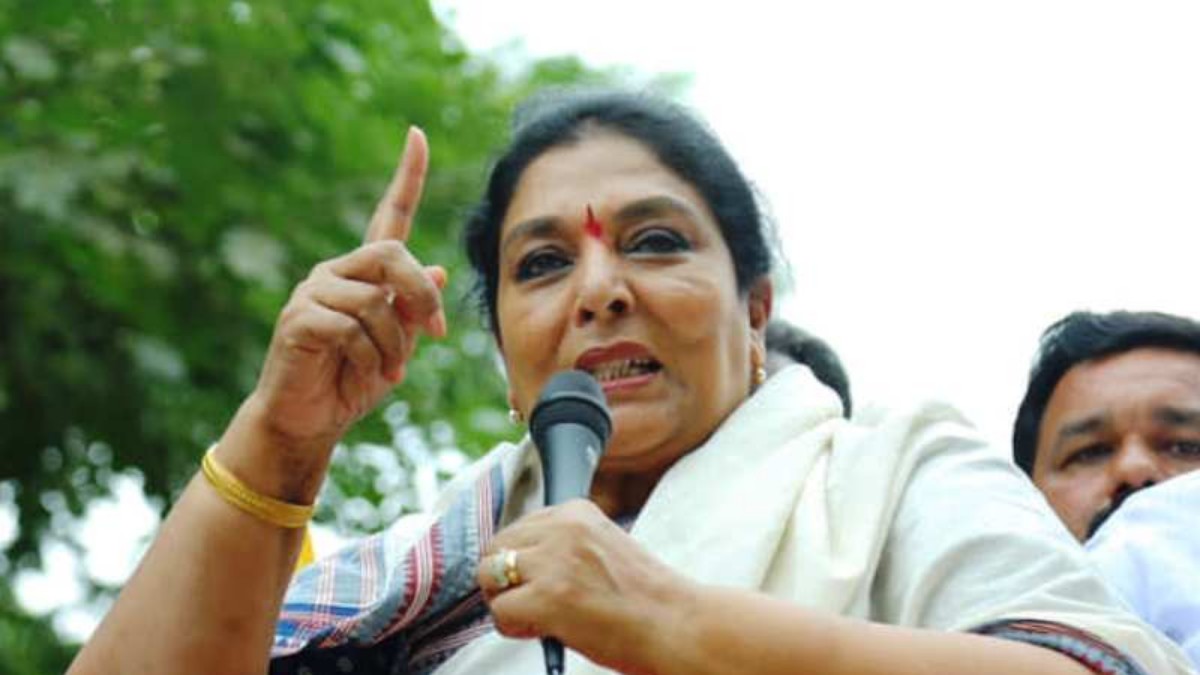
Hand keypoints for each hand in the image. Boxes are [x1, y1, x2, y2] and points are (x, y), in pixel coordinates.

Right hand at [244, 127, 446, 459]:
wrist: (309, 420)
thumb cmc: (353, 381)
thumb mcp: (397, 346)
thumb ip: (412, 311)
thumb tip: (437, 269)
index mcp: (365, 273)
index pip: (389, 214)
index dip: (407, 176)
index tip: (418, 135)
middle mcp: (336, 272)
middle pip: (392, 254)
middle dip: (421, 296)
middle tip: (436, 335)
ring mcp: (314, 293)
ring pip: (376, 301)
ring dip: (394, 344)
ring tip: (389, 371)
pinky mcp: (298, 319)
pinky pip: (352, 329)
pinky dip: (369, 358)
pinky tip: (362, 375)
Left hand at [478, 501, 693, 674]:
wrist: (677, 626)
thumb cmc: (646, 598)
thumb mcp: (604, 548)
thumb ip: (564, 545)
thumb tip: (518, 560)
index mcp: (577, 512)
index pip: (520, 526)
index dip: (524, 560)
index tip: (541, 579)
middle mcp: (562, 528)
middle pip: (496, 547)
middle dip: (505, 578)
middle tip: (530, 602)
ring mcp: (553, 562)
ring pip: (489, 575)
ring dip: (505, 600)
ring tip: (535, 617)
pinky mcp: (547, 598)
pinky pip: (500, 612)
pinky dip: (513, 627)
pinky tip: (542, 630)